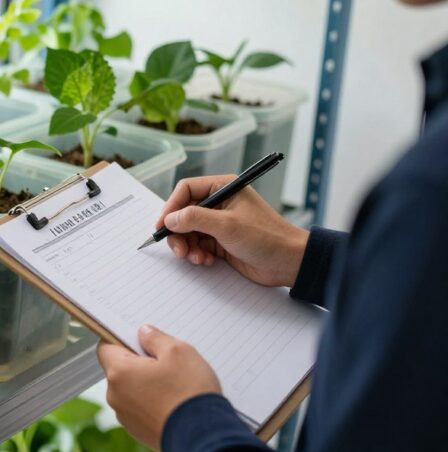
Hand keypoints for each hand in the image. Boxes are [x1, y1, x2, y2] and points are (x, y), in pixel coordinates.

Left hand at [98, 326, 220, 451]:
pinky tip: (173, 402)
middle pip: (120, 369)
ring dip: (146, 384)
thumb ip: (155, 338)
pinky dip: (152, 403)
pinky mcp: (138, 432)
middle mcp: (116, 396)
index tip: (139, 338)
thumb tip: (143, 334)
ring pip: (131, 390)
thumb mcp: (178, 351)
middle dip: (139, 362)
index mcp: (119, 373)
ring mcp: (126, 417)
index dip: (121, 339)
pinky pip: (140, 409)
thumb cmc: (190, 393)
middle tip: (165, 362)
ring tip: (174, 384)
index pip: (105, 347)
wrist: (203, 438)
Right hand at [155, 176, 308, 287]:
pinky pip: (197, 245)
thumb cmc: (266, 237)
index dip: (171, 207)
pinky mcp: (220, 241)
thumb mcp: (227, 225)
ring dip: (187, 246)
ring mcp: (219, 223)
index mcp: (223, 188)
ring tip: (196, 258)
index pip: (185, 190)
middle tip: (178, 250)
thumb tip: (169, 219)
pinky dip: (197, 254)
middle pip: (183, 213)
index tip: (162, 225)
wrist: (289, 263)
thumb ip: (194, 218)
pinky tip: (206, 261)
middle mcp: (219, 203)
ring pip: (188, 231)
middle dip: (178, 232)